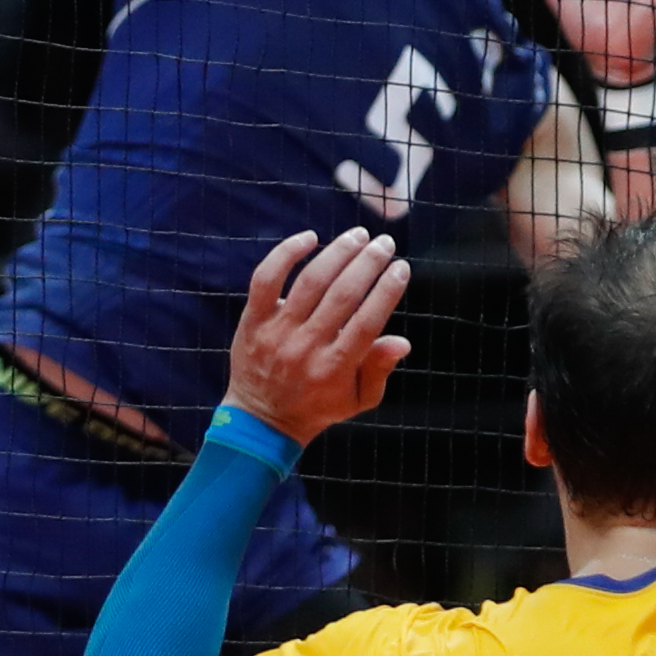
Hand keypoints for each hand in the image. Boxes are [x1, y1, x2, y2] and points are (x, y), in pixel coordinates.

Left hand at [221, 228, 411, 444]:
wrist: (261, 420)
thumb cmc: (319, 406)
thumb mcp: (358, 400)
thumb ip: (380, 370)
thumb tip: (403, 342)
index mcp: (335, 368)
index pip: (368, 322)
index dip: (387, 291)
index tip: (402, 267)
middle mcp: (306, 348)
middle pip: (342, 296)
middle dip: (368, 263)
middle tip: (385, 243)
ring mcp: (277, 333)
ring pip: (310, 282)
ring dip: (337, 252)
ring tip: (358, 235)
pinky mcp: (253, 322)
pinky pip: (266, 280)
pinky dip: (285, 254)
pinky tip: (310, 237)